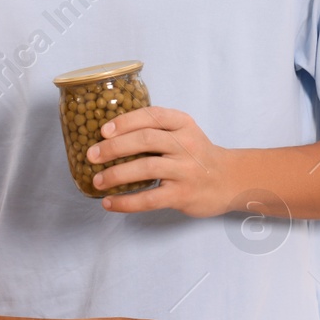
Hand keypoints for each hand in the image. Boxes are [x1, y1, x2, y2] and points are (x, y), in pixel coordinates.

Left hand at [86, 106, 233, 216]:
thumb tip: (109, 135)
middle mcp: (186, 144)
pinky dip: (126, 202)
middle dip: (114, 147)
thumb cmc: (196, 154)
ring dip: (116, 174)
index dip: (126, 122)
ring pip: (145, 168)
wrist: (228, 180)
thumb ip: (156, 129)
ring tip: (98, 180)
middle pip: (145, 140)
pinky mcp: (182, 194)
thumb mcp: (184, 132)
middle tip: (92, 155)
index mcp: (183, 124)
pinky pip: (150, 198)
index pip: (152, 116)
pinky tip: (109, 203)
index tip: (104, 130)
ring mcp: (185, 170)